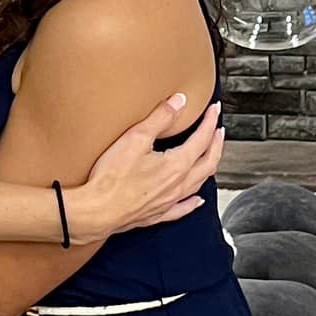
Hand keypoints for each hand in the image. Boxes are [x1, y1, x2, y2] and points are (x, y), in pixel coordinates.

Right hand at [66, 97, 224, 242]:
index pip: (202, 139)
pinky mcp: (157, 215)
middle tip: (218, 130)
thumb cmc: (112, 178)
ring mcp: (169, 202)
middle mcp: (178, 185)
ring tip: (211, 155)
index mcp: (177, 165)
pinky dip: (193, 202)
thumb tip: (179, 101)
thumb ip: (160, 117)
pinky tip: (197, 200)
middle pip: (207, 162)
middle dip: (216, 143)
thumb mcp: (136, 138)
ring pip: (199, 184)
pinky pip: (183, 209)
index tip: (214, 110)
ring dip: (208, 166)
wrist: (97, 211)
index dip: (210, 122)